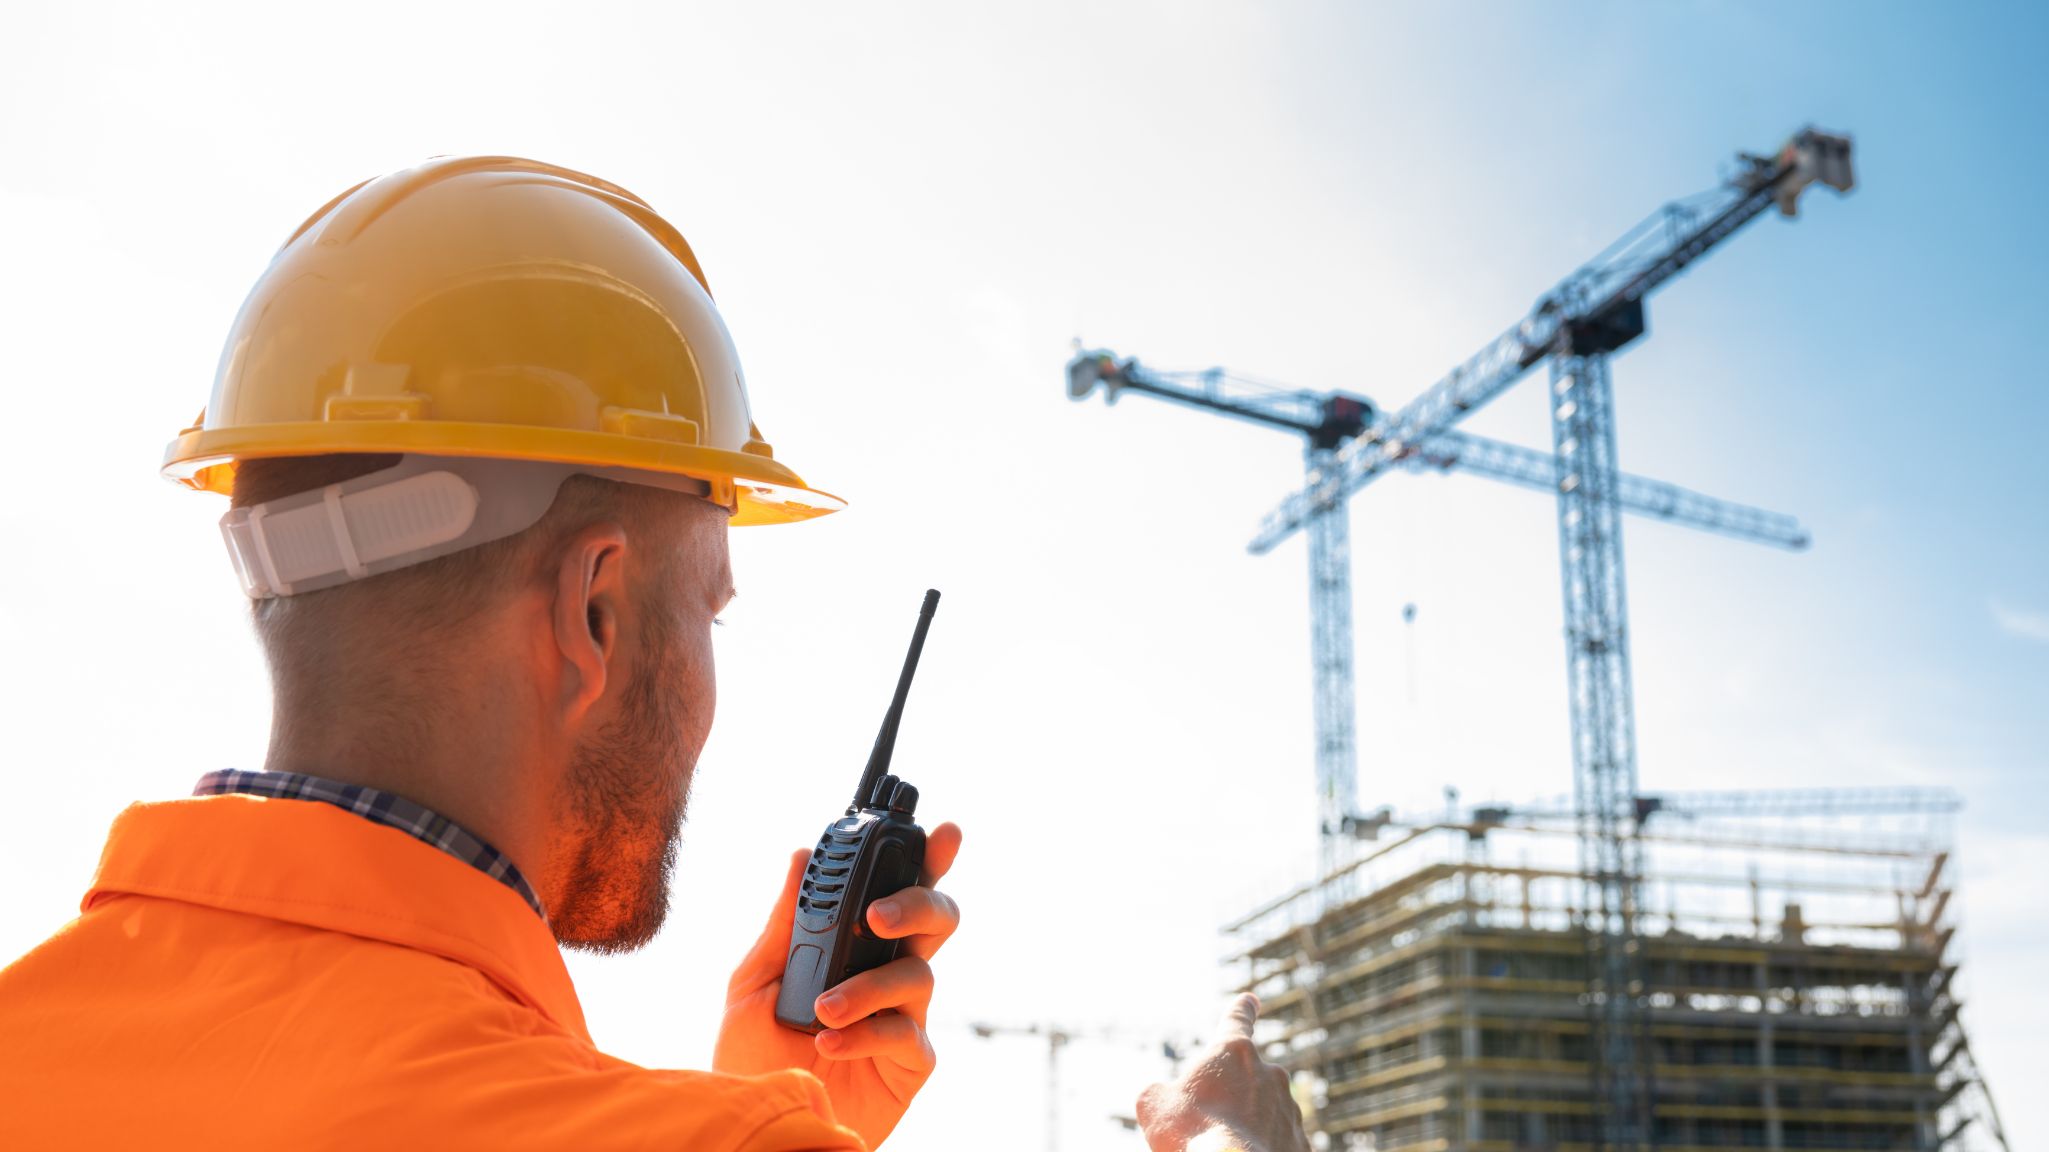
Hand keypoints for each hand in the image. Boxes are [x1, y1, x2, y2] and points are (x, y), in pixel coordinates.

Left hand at [714, 822, 961, 1148]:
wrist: (752, 1127)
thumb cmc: (753, 1055)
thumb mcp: (753, 981)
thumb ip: (783, 923)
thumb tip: (800, 854)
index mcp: (857, 944)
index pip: (899, 888)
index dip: (928, 857)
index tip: (940, 831)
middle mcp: (888, 972)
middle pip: (936, 920)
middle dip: (919, 903)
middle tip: (878, 916)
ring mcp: (903, 1017)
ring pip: (918, 975)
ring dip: (868, 987)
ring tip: (822, 1009)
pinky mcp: (909, 1063)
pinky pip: (906, 1035)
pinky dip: (866, 1033)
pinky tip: (829, 1042)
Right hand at [1137, 994, 1309, 1151]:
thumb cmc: (1190, 1134)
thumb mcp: (1153, 1105)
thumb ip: (1159, 1092)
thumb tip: (1161, 1097)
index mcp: (1234, 1052)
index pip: (1238, 1019)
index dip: (1242, 1009)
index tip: (1250, 1000)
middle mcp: (1270, 1074)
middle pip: (1248, 1079)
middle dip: (1231, 1097)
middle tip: (1208, 1123)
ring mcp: (1289, 1109)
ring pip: (1265, 1114)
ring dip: (1248, 1127)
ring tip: (1224, 1149)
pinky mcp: (1301, 1143)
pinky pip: (1278, 1142)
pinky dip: (1263, 1149)